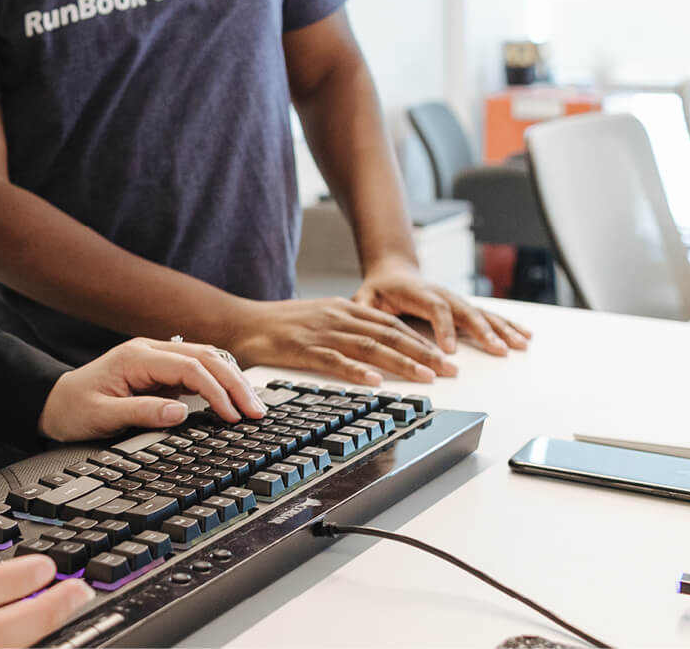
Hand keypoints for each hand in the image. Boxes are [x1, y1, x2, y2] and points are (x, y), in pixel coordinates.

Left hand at [38, 337, 266, 442]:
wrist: (54, 402)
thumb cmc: (74, 409)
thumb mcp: (102, 417)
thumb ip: (143, 413)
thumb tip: (182, 413)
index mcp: (136, 357)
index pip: (190, 367)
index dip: (216, 390)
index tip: (232, 415)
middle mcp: (150, 350)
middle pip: (206, 356)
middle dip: (235, 382)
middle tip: (257, 411)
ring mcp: (157, 358)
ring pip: (207, 359)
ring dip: (232, 380)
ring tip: (253, 406)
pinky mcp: (161, 371)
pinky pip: (198, 371)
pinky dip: (219, 383)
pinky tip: (233, 400)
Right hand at [219, 295, 456, 385]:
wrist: (240, 321)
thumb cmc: (279, 325)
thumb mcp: (320, 318)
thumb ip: (347, 329)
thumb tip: (376, 348)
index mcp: (344, 309)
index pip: (392, 324)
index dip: (421, 340)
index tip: (445, 355)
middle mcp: (338, 317)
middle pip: (389, 334)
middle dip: (424, 352)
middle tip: (449, 370)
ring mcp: (321, 332)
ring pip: (370, 347)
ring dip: (401, 362)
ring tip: (426, 376)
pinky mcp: (302, 348)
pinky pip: (334, 360)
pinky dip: (357, 371)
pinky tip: (375, 381)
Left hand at [351, 259, 531, 357]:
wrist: (394, 270)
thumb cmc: (379, 288)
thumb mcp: (364, 296)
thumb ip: (362, 309)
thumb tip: (356, 322)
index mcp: (419, 293)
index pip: (435, 309)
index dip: (444, 328)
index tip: (450, 350)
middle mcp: (442, 295)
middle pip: (466, 311)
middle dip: (483, 331)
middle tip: (498, 350)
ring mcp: (456, 300)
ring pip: (483, 313)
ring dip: (502, 329)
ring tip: (519, 345)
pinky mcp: (464, 307)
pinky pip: (488, 315)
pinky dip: (507, 325)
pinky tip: (524, 336)